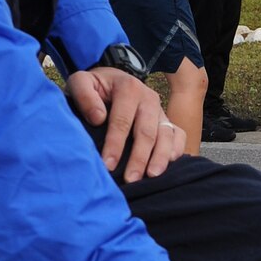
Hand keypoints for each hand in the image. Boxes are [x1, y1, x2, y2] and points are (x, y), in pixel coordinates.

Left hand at [68, 69, 183, 182]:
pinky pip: (178, 135)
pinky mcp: (167, 120)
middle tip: (130, 179)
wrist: (111, 81)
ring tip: (151, 176)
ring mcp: (160, 110)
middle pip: (146, 132)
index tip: (108, 166)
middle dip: (139, 158)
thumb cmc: (95, 87)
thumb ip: (85, 95)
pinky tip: (168, 166)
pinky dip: (177, 150)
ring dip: (160, 158)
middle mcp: (149, 98)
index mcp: (129, 88)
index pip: (122, 121)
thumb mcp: (81, 82)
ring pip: (166, 135)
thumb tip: (98, 118)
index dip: (115, 145)